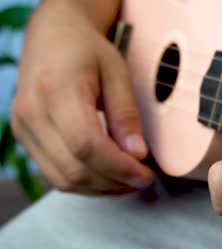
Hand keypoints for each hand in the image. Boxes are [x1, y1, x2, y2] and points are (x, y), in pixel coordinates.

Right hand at [11, 1, 153, 194]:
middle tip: (143, 179)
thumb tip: (136, 155)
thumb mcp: (116, 73)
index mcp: (56, 91)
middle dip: (114, 182)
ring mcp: (23, 129)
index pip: (87, 146)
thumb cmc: (86, 49)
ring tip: (129, 181)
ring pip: (62, 179)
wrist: (52, 36)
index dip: (119, 168)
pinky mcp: (25, 137)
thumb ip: (125, 114)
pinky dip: (84, 182)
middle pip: (74, 169)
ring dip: (100, 188)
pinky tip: (107, 176)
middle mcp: (32, 114)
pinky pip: (54, 173)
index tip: (146, 175)